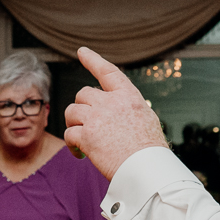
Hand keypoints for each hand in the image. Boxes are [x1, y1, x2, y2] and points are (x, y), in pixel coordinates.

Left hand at [62, 47, 168, 178]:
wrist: (147, 168)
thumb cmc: (150, 151)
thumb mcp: (146, 120)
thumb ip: (128, 110)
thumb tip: (118, 113)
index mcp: (128, 96)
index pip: (108, 72)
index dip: (93, 60)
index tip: (82, 51)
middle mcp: (111, 102)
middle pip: (83, 93)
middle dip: (81, 107)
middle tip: (85, 123)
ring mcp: (97, 118)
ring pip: (72, 111)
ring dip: (73, 124)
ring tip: (81, 140)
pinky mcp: (86, 136)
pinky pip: (69, 134)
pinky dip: (72, 145)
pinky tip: (79, 154)